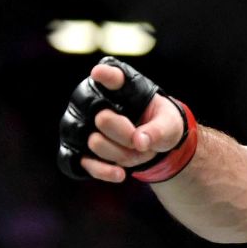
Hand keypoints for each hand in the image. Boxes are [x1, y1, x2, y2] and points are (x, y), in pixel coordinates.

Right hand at [58, 57, 184, 181]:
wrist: (152, 144)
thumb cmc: (159, 124)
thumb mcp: (169, 125)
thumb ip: (158, 131)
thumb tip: (140, 142)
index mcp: (120, 87)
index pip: (111, 76)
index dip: (106, 75)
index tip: (100, 73)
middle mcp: (92, 102)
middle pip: (103, 119)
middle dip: (128, 135)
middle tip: (141, 140)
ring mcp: (80, 125)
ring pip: (95, 143)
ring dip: (122, 154)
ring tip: (136, 151)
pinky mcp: (77, 149)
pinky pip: (82, 162)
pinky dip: (103, 171)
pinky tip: (120, 174)